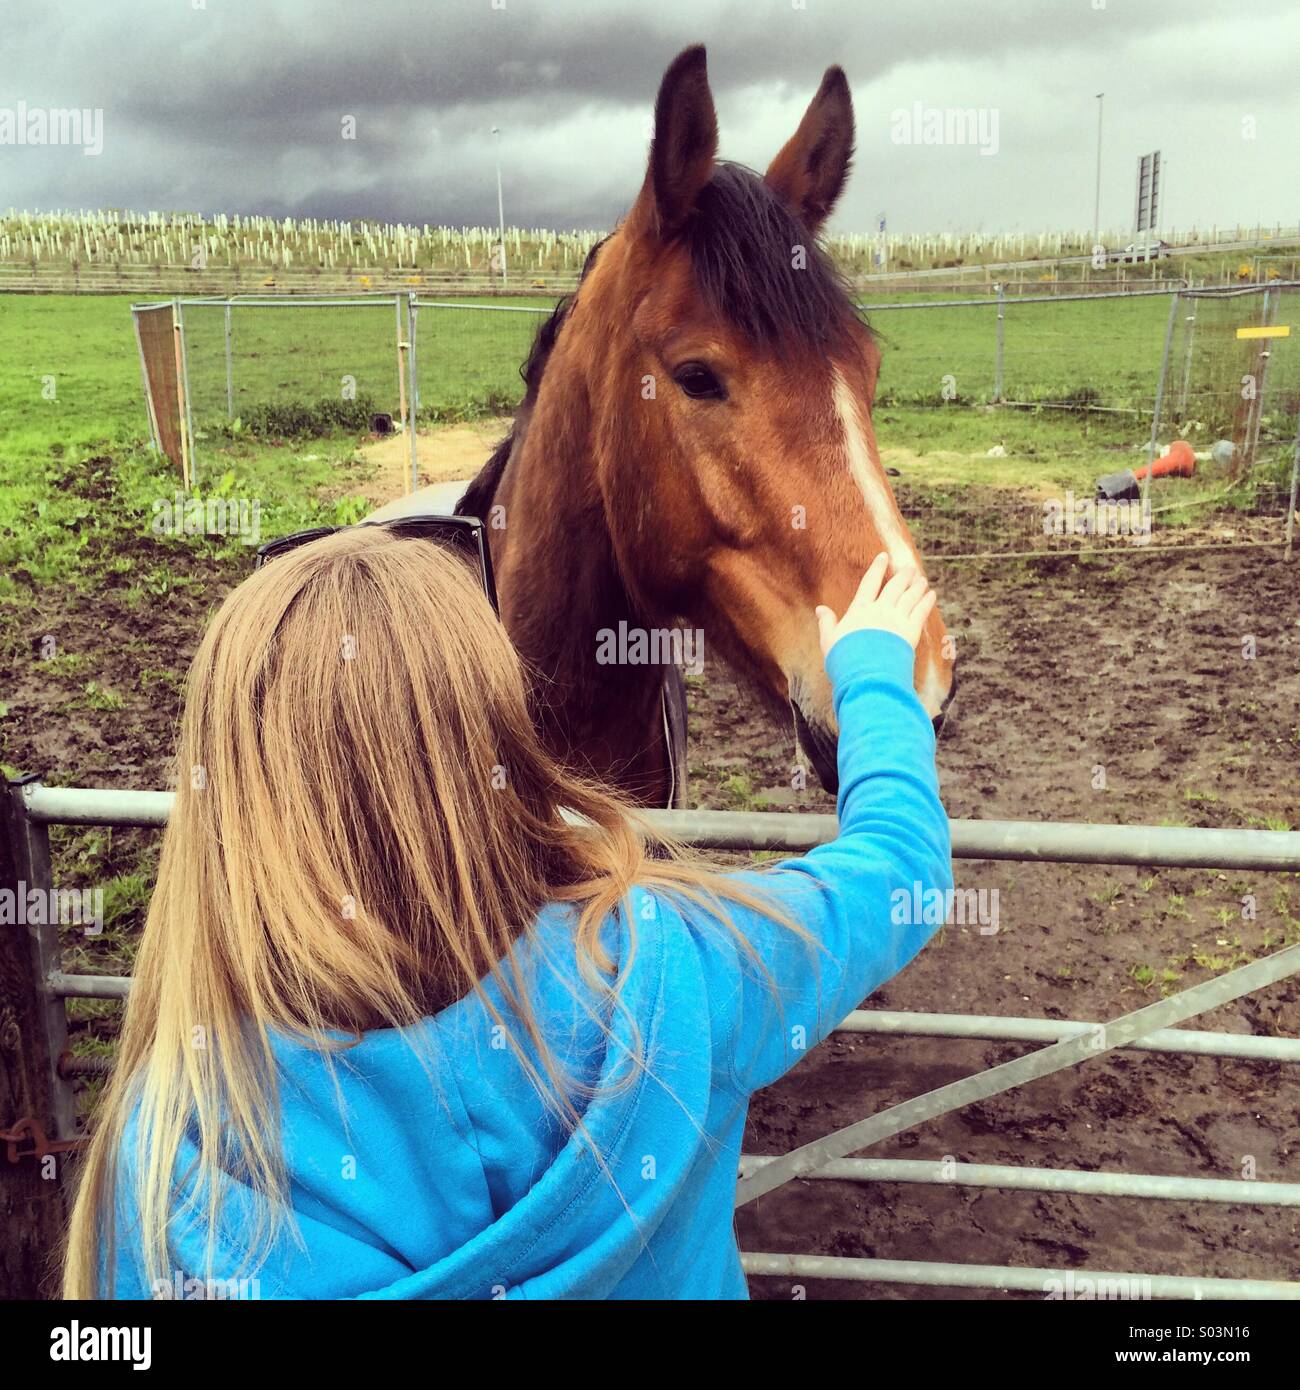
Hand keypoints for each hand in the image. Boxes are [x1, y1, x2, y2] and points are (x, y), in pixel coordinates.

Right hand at [815, 553, 936, 657]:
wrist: (865, 673)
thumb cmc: (844, 658)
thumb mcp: (829, 639)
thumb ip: (827, 622)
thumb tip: (820, 609)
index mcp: (860, 610)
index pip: (869, 583)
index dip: (877, 568)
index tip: (884, 556)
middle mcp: (880, 610)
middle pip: (894, 586)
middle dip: (903, 575)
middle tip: (910, 568)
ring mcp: (897, 619)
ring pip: (910, 596)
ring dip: (917, 586)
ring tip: (922, 579)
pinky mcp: (910, 631)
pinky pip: (921, 611)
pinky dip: (927, 601)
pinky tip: (931, 595)